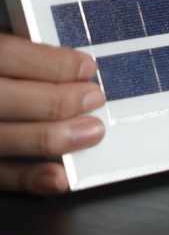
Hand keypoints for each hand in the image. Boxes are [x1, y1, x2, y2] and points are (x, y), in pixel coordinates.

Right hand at [0, 34, 104, 193]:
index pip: (5, 55)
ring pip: (2, 139)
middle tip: (94, 98)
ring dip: (52, 138)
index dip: (50, 63)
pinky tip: (58, 177)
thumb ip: (19, 56)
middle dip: (57, 101)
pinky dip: (29, 179)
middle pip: (5, 99)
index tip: (87, 67)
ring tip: (90, 132)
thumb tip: (69, 65)